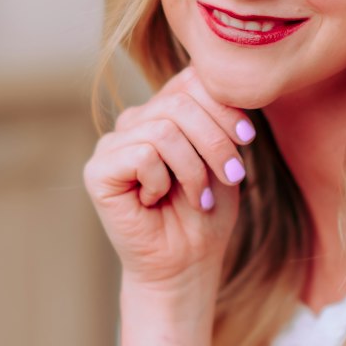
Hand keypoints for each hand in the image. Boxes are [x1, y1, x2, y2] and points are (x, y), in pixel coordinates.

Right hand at [83, 65, 255, 292]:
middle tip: (233, 175)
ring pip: (164, 129)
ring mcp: (113, 144)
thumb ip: (217, 118)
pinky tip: (156, 201)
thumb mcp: (222, 158)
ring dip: (193, 169)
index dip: (223, 105)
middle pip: (180, 103)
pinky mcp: (98, 170)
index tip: (247, 137)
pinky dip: (161, 181)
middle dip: (215, 141)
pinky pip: (141, 153)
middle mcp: (136, 121)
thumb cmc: (206, 214)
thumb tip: (225, 81)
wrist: (185, 264)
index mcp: (164, 111)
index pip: (191, 80)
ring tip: (198, 197)